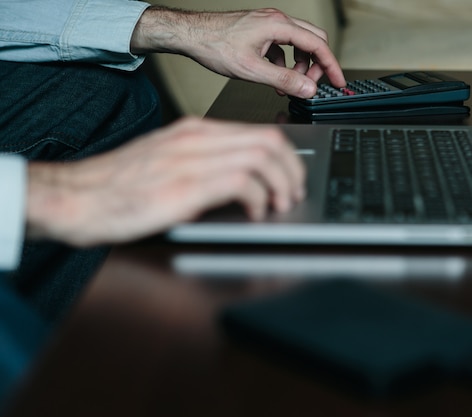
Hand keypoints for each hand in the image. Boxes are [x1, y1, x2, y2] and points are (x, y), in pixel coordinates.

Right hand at [25, 118, 305, 245]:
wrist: (76, 197)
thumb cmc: (116, 186)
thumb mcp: (166, 163)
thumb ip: (202, 164)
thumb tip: (239, 182)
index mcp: (194, 132)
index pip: (259, 132)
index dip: (285, 157)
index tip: (290, 177)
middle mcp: (196, 138)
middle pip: (269, 141)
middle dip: (293, 169)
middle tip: (293, 192)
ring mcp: (191, 159)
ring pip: (262, 157)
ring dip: (282, 184)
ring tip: (280, 204)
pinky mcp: (185, 185)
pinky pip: (242, 182)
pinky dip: (259, 199)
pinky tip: (255, 214)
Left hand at [131, 7, 345, 97]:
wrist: (190, 35)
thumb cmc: (214, 45)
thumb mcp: (252, 70)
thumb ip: (284, 80)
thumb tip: (308, 88)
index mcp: (278, 25)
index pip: (318, 45)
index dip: (331, 65)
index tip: (338, 81)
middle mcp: (276, 20)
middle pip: (312, 41)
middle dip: (315, 65)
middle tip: (311, 85)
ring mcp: (268, 24)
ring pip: (297, 44)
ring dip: (298, 66)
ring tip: (287, 85)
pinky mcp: (260, 31)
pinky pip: (282, 47)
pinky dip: (284, 63)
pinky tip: (273, 77)